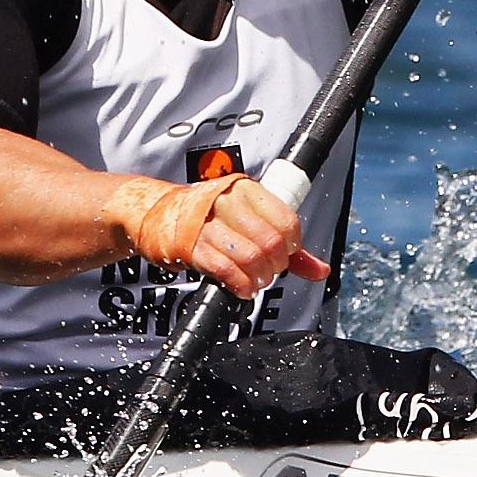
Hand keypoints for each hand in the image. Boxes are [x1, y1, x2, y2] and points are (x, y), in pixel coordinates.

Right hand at [106, 173, 333, 301]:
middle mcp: (227, 201)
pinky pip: (226, 270)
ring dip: (258, 279)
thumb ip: (284, 243)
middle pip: (271, 243)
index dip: (292, 246)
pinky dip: (240, 285)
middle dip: (275, 267)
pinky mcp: (190, 246)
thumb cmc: (206, 217)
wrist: (156, 214)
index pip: (286, 220)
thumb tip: (320, 270)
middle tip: (268, 272)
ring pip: (251, 258)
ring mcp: (207, 223)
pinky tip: (241, 287)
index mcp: (246, 189)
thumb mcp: (248, 219)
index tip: (284, 256)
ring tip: (254, 281)